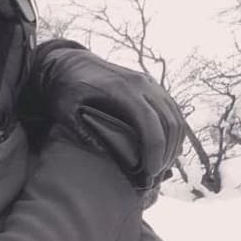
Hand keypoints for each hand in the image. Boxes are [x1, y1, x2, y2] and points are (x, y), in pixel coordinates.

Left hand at [29, 40, 183, 188]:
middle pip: (169, 121)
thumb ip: (85, 133)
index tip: (150, 171)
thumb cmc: (65, 88)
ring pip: (175, 117)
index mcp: (121, 88)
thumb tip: (110, 161)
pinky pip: (172, 112)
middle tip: (154, 177)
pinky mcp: (152, 87)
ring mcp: (150, 84)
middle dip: (166, 153)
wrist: (69, 64)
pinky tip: (163, 151)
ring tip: (159, 168)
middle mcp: (142, 83)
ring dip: (173, 145)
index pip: (149, 122)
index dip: (154, 149)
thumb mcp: (66, 111)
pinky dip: (172, 133)